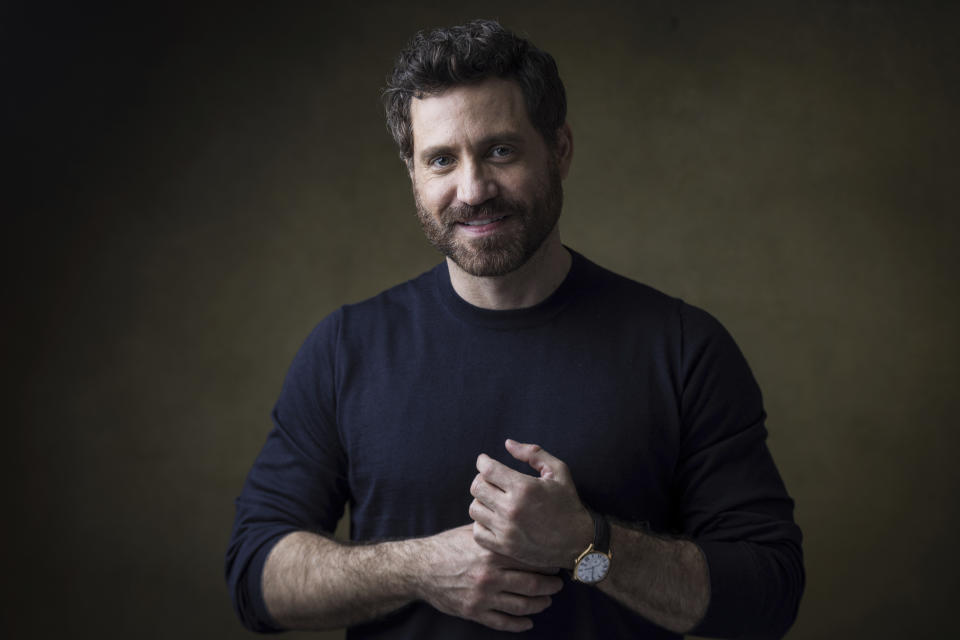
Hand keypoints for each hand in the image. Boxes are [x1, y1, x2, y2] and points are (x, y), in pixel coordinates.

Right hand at [417, 524, 563, 631]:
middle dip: (551, 585)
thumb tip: (521, 524)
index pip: (530, 558)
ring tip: (547, 600)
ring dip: (540, 604)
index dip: (547, 562)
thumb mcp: (473, 533)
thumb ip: (497, 533)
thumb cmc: (448, 546)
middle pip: (533, 584)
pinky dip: (519, 624)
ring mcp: (483, 595)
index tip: (555, 561)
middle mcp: (490, 574)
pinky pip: (503, 622)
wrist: (421, 567)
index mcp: (492, 552)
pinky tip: (528, 622)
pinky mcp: (474, 611)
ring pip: (522, 605)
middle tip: (559, 583)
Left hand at [469, 439, 593, 568]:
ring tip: (492, 499)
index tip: (485, 461)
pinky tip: (492, 518)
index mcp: (524, 487)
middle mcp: (512, 509)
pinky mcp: (504, 547)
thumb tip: (507, 443)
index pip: (487, 469)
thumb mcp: (559, 471)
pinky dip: (481, 523)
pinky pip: (477, 531)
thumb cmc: (568, 503)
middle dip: (481, 479)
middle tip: (490, 480)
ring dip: (481, 500)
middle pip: (477, 487)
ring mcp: (506, 530)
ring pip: (474, 508)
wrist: (579, 542)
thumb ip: (533, 453)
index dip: (483, 461)